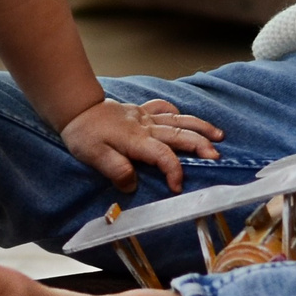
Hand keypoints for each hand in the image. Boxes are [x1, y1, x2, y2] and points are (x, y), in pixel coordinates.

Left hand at [60, 98, 222, 195]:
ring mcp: (144, 117)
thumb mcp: (94, 156)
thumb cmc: (84, 134)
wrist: (76, 109)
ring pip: (178, 120)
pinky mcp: (140, 111)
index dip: (173, 171)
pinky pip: (163, 108)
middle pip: (179, 134)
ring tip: (219, 136)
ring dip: (200, 127)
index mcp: (136, 140)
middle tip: (216, 157)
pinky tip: (184, 116)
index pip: (162, 156)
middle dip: (200, 145)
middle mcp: (145, 127)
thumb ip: (115, 169)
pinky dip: (176, 112)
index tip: (177, 186)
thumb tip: (132, 183)